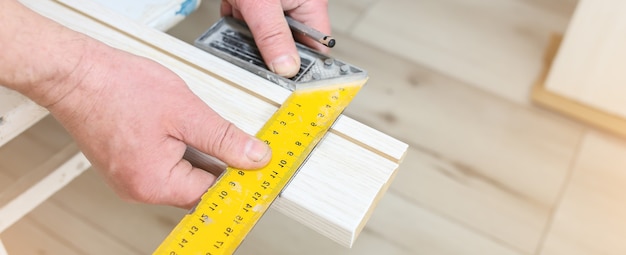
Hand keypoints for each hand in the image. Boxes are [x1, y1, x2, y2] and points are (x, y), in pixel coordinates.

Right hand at [48, 42, 270, 208]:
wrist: (75, 75)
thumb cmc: (117, 89)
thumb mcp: (186, 111)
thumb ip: (224, 138)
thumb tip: (253, 156)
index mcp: (154, 183)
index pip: (212, 192)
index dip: (236, 175)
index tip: (255, 164)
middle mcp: (139, 188)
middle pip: (196, 187)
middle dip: (217, 163)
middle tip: (231, 140)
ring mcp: (129, 178)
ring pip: (180, 176)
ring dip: (197, 155)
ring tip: (193, 126)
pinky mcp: (124, 166)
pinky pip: (162, 167)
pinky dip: (178, 151)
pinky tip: (178, 130)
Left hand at [220, 0, 329, 77]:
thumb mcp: (262, 5)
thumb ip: (274, 37)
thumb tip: (287, 68)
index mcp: (309, 5)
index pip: (316, 47)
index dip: (305, 66)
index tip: (289, 80)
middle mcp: (294, 6)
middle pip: (286, 44)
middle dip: (267, 46)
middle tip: (254, 42)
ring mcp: (272, 5)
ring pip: (263, 35)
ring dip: (248, 31)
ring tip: (241, 11)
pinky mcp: (253, 3)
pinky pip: (247, 23)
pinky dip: (236, 20)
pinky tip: (232, 7)